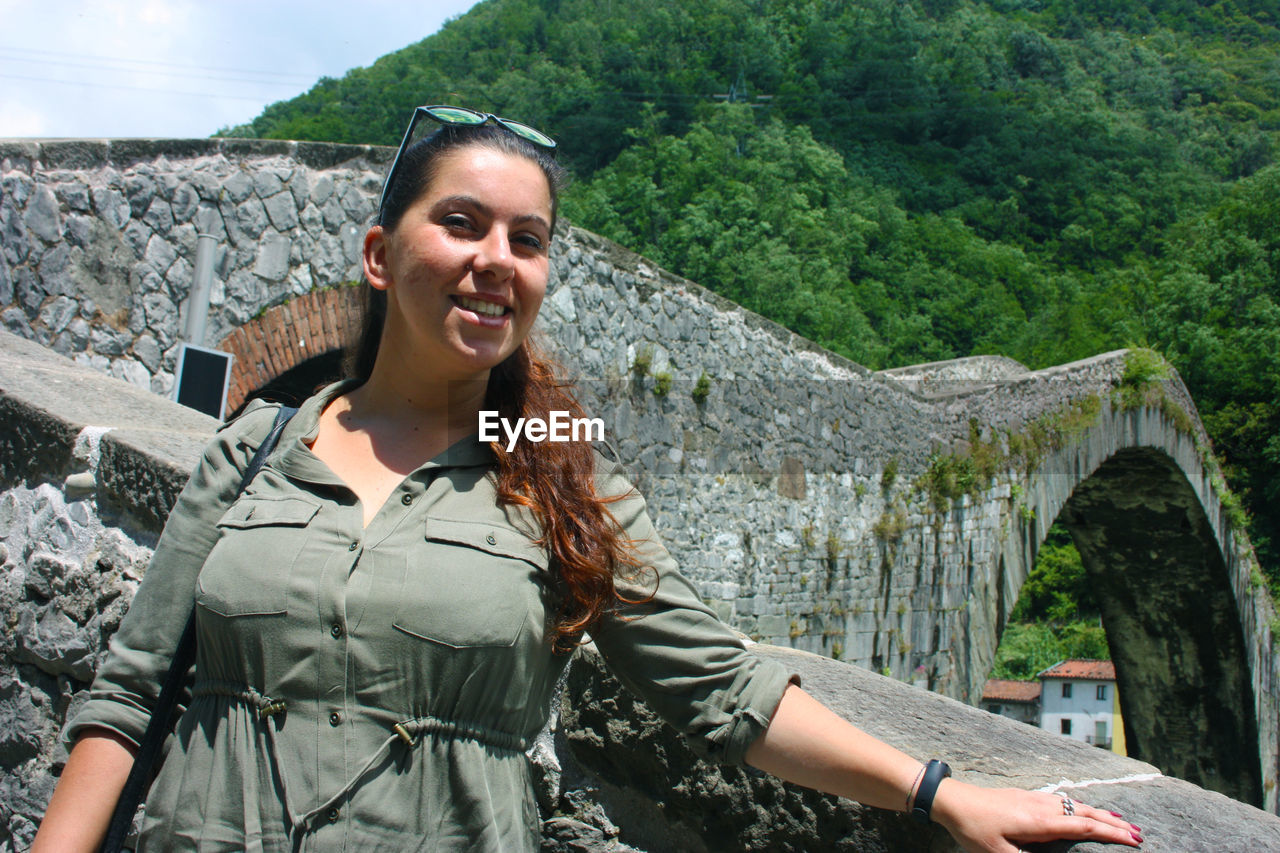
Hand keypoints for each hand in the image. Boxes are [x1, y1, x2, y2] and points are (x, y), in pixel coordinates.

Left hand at [931, 779, 1143, 851]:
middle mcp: (1042, 806)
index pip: (1085, 827)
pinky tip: (1083, 811)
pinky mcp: (1026, 797)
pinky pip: (1063, 801)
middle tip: (1139, 834)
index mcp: (1041, 822)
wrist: (954, 800)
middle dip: (1114, 824)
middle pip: (1087, 813)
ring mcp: (1035, 799)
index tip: (1135, 840)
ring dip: (1100, 813)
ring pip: (1076, 805)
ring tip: (1120, 822)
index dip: (1112, 834)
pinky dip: (1081, 807)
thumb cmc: (974, 829)